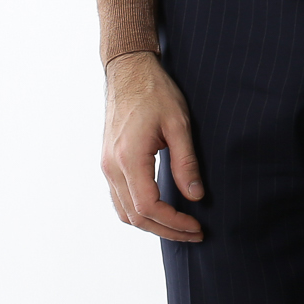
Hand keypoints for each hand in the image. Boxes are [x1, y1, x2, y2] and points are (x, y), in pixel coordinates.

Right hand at [101, 51, 204, 241]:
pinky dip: (138, 212)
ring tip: (180, 226)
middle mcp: (111, 166)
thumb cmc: (155, 92)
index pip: (149, 207)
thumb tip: (195, 196)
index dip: (174, 222)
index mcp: (129, 158)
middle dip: (166, 230)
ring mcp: (106, 165)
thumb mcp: (179, 124)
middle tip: (194, 233)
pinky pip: (119, 198)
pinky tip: (160, 210)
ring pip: (124, 211)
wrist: (128, 71)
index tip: (196, 226)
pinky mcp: (108, 161)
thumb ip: (186, 162)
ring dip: (151, 225)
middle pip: (135, 216)